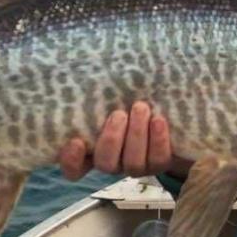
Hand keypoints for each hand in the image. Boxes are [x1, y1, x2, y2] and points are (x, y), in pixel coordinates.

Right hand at [57, 102, 192, 179]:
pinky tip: (159, 120)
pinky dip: (158, 141)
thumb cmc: (126, 97)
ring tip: (141, 108)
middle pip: (106, 163)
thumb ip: (96, 94)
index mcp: (92, 149)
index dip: (71, 160)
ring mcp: (136, 165)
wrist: (165, 109)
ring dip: (136, 135)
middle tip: (118, 114)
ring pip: (133, 163)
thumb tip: (82, 68)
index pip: (74, 168)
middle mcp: (113, 161)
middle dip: (112, 140)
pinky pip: (159, 160)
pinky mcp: (159, 163)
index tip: (76, 142)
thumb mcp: (110, 96)